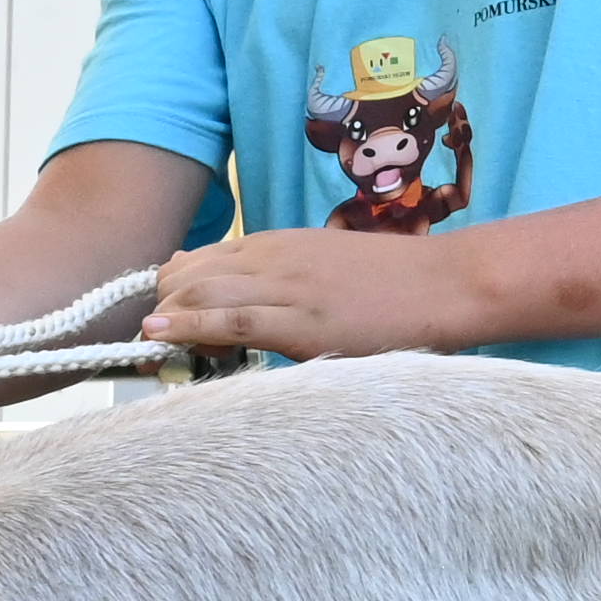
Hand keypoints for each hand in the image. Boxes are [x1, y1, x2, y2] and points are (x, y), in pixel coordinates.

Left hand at [147, 222, 498, 363]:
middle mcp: (272, 258)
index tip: (161, 325)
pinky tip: (160, 336)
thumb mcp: (320, 267)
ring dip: (169, 323)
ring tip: (153, 354)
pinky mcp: (304, 320)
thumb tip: (220, 291)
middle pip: (186, 275)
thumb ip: (273, 278)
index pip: (195, 261)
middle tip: (152, 349)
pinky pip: (234, 319)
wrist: (447, 284)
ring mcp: (287, 287)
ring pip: (200, 292)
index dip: (168, 294)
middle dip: (160, 310)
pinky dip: (190, 326)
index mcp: (274, 245)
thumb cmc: (389, 284)